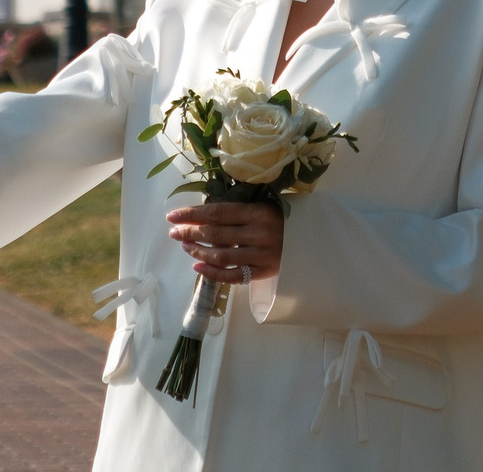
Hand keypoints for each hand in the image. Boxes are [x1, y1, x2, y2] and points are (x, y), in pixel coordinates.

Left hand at [166, 199, 284, 283]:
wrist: (309, 240)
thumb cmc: (281, 219)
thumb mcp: (263, 206)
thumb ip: (238, 209)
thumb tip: (203, 211)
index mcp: (258, 212)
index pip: (218, 212)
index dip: (193, 214)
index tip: (173, 216)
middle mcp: (258, 233)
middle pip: (215, 234)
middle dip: (190, 232)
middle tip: (174, 232)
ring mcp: (260, 255)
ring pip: (221, 256)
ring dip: (198, 251)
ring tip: (185, 246)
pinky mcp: (261, 272)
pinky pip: (232, 276)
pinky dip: (212, 272)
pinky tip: (197, 266)